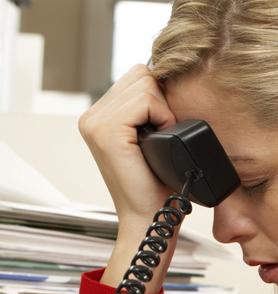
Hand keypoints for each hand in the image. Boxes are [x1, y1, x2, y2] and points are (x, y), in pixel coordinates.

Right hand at [79, 64, 177, 228]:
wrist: (152, 219)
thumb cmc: (159, 184)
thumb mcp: (152, 139)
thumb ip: (149, 109)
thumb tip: (169, 77)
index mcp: (100, 116)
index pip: (138, 77)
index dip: (160, 97)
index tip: (164, 128)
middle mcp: (92, 116)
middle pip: (141, 75)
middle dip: (162, 100)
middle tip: (163, 135)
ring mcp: (95, 122)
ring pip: (145, 83)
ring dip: (163, 110)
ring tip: (158, 140)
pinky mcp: (106, 131)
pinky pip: (146, 100)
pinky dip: (162, 117)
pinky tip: (158, 141)